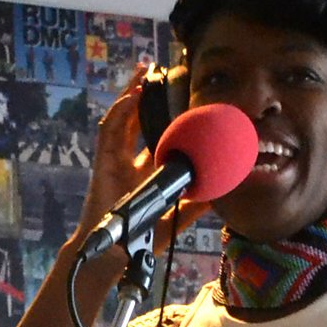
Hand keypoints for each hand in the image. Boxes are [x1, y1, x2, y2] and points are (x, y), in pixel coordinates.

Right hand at [75, 65, 210, 251]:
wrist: (115, 254)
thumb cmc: (142, 238)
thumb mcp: (177, 217)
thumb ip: (196, 204)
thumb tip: (223, 192)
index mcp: (147, 172)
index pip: (157, 138)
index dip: (166, 119)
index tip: (182, 101)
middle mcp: (131, 162)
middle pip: (137, 121)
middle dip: (146, 97)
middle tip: (160, 72)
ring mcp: (115, 160)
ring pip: (122, 118)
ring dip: (131, 94)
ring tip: (144, 72)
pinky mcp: (104, 162)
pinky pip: (110, 131)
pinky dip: (119, 112)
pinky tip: (130, 96)